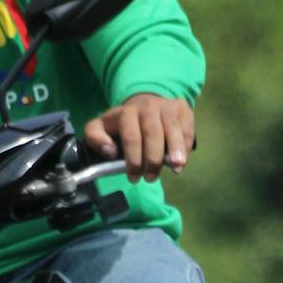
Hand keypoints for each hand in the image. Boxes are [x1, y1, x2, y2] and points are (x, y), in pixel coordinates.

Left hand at [81, 95, 196, 182]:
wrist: (145, 104)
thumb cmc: (123, 125)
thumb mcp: (101, 128)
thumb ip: (95, 138)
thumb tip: (109, 151)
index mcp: (126, 113)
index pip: (131, 136)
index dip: (133, 159)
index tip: (134, 178)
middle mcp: (147, 106)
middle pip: (153, 133)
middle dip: (153, 158)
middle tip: (151, 178)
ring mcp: (167, 106)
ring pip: (173, 129)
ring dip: (176, 150)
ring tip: (177, 168)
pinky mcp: (182, 108)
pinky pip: (186, 128)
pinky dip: (186, 145)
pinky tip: (182, 159)